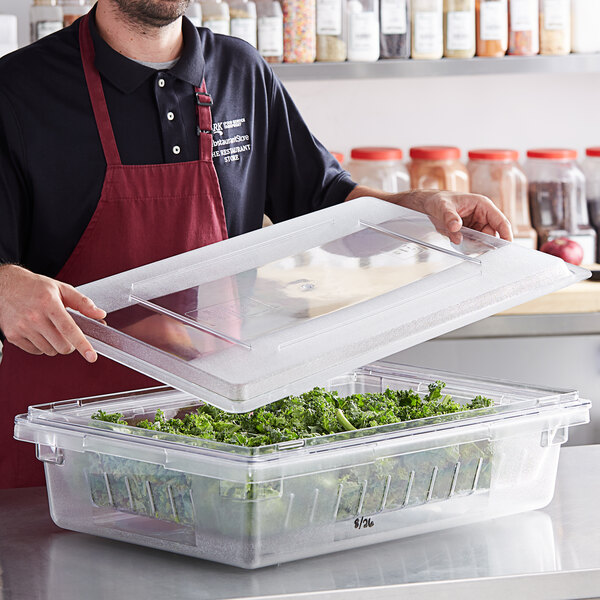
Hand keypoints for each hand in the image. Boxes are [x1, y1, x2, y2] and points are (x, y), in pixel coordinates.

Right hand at [0, 264, 105, 361]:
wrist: (5, 285)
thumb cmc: (35, 287)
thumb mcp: (62, 289)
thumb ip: (83, 303)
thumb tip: (100, 314)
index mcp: (49, 304)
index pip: (69, 329)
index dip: (83, 344)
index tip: (91, 356)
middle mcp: (34, 317)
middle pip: (62, 345)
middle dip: (70, 344)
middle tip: (67, 334)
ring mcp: (22, 327)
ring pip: (49, 350)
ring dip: (55, 345)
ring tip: (50, 329)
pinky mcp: (13, 336)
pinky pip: (36, 351)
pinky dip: (42, 346)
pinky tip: (39, 332)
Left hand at [346, 186, 513, 243]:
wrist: (423, 205)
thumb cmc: (435, 200)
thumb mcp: (441, 207)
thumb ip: (449, 217)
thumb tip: (456, 227)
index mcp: (482, 205)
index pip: (500, 221)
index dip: (506, 234)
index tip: (507, 247)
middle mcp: (481, 215)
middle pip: (491, 234)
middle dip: (484, 242)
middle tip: (471, 246)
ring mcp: (475, 224)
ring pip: (481, 240)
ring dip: (472, 244)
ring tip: (458, 238)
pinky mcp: (467, 232)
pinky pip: (471, 242)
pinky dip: (465, 245)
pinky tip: (455, 240)